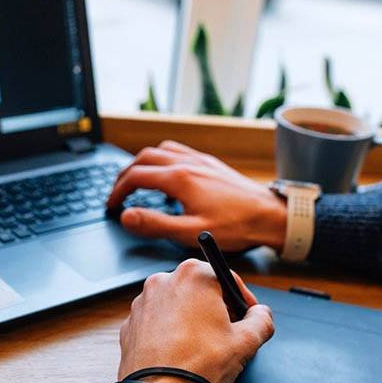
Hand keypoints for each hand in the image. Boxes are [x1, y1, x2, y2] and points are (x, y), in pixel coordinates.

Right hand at [107, 140, 287, 251]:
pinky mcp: (210, 163)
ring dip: (143, 162)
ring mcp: (200, 160)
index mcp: (179, 179)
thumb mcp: (190, 232)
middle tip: (117, 193)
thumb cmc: (236, 226)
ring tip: (136, 181)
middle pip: (144, 158)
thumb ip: (155, 224)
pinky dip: (162, 159)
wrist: (270, 215)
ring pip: (161, 150)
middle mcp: (187, 163)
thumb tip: (127, 216)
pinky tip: (167, 176)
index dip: (118, 190)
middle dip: (125, 174)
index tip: (111, 205)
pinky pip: (178, 151)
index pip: (136, 176)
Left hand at [118, 259, 274, 382]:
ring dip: (191, 319)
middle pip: (199, 289)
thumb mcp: (245, 342)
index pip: (226, 278)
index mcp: (193, 276)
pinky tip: (179, 351)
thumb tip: (262, 315)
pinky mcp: (130, 323)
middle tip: (227, 332)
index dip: (243, 299)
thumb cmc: (200, 364)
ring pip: (176, 304)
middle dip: (216, 308)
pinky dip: (168, 331)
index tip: (249, 315)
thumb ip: (261, 321)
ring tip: (202, 345)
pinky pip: (156, 321)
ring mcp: (143, 302)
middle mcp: (163, 281)